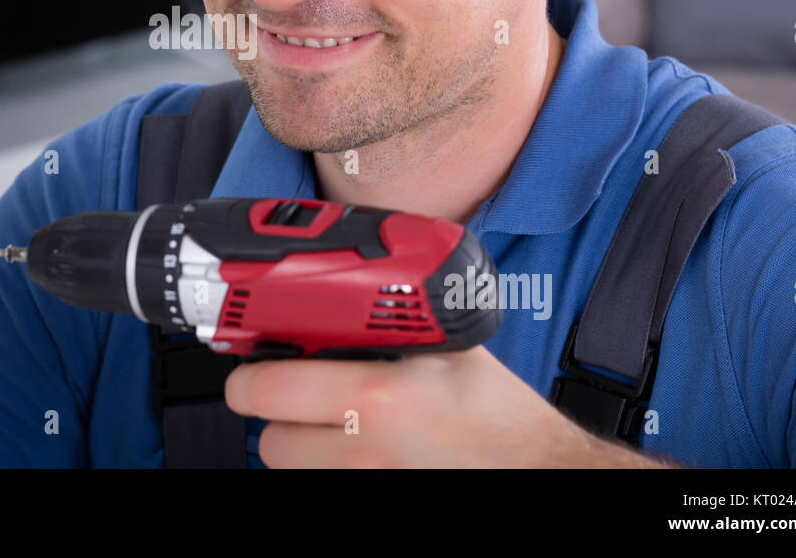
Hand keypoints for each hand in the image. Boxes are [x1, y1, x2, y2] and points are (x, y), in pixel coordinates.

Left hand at [223, 345, 675, 467]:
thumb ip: (397, 323)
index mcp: (373, 399)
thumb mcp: (450, 351)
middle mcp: (360, 452)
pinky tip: (359, 450)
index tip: (255, 360)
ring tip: (337, 424)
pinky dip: (329, 468)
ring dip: (303, 445)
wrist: (544, 475)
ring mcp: (364, 487)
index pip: (262, 389)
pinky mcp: (370, 506)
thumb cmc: (504, 420)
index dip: (251, 372)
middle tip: (301, 393)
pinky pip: (322, 484)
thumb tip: (352, 290)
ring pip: (291, 469)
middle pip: (267, 438)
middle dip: (278, 412)